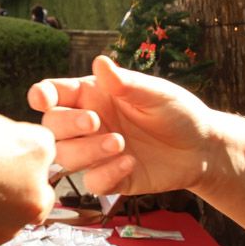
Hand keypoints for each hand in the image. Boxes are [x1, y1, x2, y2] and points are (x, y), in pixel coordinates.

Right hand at [28, 55, 218, 196]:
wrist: (202, 148)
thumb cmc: (177, 112)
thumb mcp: (155, 93)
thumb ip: (125, 83)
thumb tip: (100, 62)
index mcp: (92, 96)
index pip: (55, 94)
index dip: (42, 95)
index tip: (42, 98)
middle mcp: (89, 124)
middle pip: (52, 127)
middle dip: (66, 124)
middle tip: (94, 121)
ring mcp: (96, 153)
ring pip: (65, 157)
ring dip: (86, 151)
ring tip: (120, 143)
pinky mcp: (110, 179)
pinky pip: (91, 183)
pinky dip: (105, 174)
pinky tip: (130, 162)